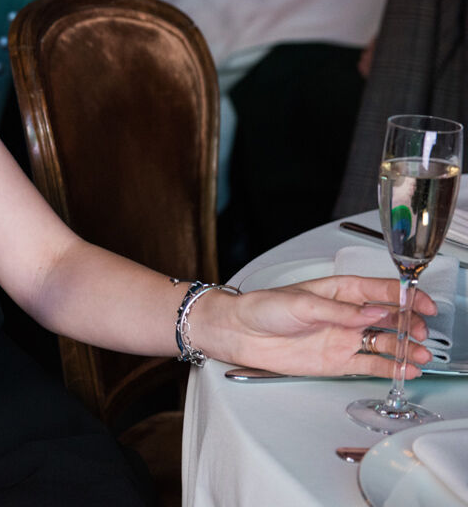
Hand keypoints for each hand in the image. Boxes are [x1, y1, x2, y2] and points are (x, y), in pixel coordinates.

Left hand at [196, 275, 436, 378]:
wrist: (237, 332)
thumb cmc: (262, 308)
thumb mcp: (302, 303)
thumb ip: (340, 311)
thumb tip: (373, 312)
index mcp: (339, 291)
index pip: (381, 290)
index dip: (406, 296)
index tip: (423, 304)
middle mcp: (346, 315)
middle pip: (389, 318)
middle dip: (409, 324)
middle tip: (419, 332)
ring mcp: (344, 338)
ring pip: (384, 343)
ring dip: (405, 348)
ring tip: (420, 355)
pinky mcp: (338, 361)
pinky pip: (370, 365)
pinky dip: (390, 368)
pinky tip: (406, 369)